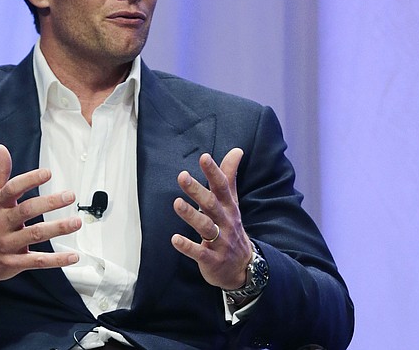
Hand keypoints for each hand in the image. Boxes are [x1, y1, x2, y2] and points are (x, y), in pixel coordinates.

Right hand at [0, 144, 80, 297]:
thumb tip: (2, 149)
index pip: (12, 189)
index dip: (29, 180)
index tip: (47, 173)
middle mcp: (1, 224)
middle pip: (26, 211)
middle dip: (49, 203)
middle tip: (69, 196)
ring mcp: (7, 244)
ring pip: (35, 234)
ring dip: (58, 228)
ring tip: (76, 222)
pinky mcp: (13, 263)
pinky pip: (37, 261)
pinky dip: (56, 260)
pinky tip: (73, 256)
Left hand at [171, 148, 251, 289]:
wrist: (244, 267)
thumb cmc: (231, 228)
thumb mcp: (232, 202)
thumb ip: (229, 176)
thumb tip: (237, 150)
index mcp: (229, 207)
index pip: (222, 186)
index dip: (213, 172)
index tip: (204, 157)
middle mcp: (225, 222)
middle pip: (211, 204)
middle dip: (197, 190)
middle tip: (182, 176)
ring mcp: (220, 241)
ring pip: (205, 226)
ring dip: (191, 215)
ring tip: (176, 203)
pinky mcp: (212, 259)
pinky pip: (199, 252)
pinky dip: (187, 246)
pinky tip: (175, 239)